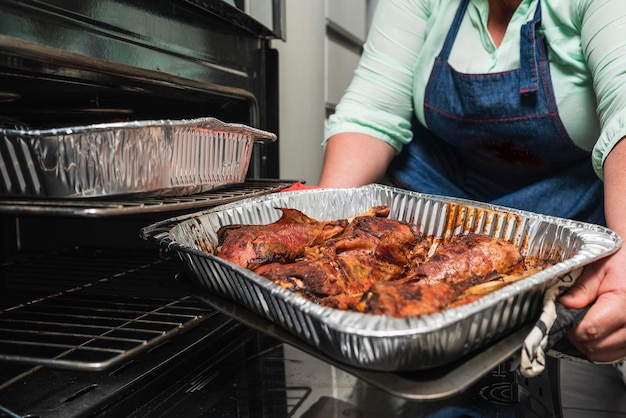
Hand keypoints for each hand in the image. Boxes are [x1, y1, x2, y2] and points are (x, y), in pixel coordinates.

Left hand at [559, 247, 625, 362]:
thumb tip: (563, 305)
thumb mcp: (598, 265)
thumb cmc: (622, 258)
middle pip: (594, 347)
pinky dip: (598, 345)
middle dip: (574, 335)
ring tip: (579, 322)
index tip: (558, 315)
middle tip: (566, 318)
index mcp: (624, 303)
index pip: (589, 330)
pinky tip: (591, 328)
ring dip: (585, 343)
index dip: (568, 326)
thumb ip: (581, 287)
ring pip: (602, 354)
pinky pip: (612, 353)